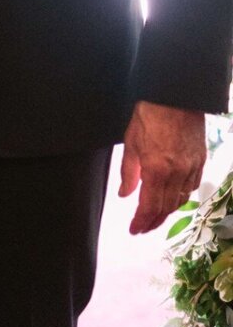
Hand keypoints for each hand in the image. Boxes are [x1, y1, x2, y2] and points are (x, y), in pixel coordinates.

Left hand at [119, 101, 206, 234]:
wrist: (175, 96)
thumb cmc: (149, 115)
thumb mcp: (130, 143)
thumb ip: (128, 172)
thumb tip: (125, 194)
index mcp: (156, 169)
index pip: (149, 206)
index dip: (141, 221)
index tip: (134, 230)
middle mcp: (177, 173)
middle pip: (166, 207)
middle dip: (154, 221)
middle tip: (143, 227)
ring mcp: (191, 167)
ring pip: (181, 199)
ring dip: (168, 211)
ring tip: (156, 216)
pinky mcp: (201, 160)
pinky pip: (192, 186)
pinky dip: (182, 196)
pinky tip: (173, 197)